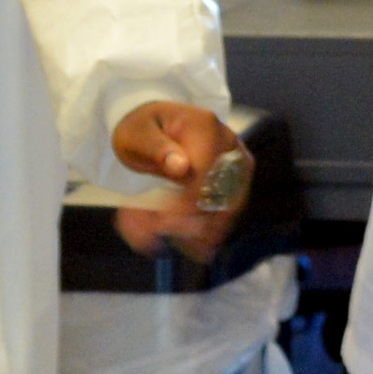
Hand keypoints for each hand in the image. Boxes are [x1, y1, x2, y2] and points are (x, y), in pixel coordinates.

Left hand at [110, 98, 250, 258]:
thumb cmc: (142, 129)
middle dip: (198, 222)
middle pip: (224, 191)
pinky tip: (196, 247)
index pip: (206, 170)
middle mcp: (228, 143)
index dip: (189, 202)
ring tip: (184, 248)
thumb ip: (156, 148)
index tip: (165, 225)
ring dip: (208, 232)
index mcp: (205, 126)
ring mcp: (235, 161)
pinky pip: (230, 209)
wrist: (152, 125)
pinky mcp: (235, 178)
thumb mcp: (137, 134)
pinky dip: (214, 230)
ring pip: (231, 205)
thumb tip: (181, 167)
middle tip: (169, 240)